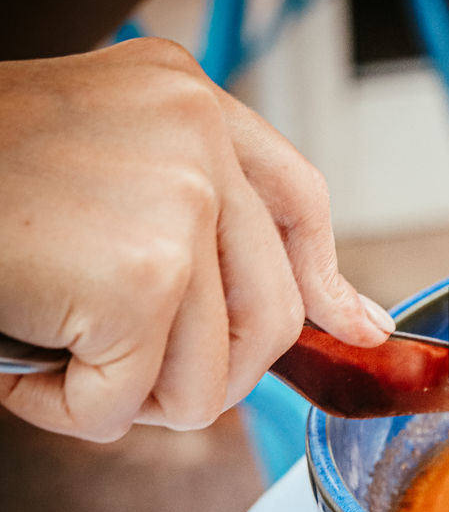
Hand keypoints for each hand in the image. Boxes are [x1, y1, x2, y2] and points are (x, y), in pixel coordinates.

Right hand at [0, 38, 394, 441]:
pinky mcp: (139, 272)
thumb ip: (201, 222)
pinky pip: (132, 398)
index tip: (352, 331)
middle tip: (134, 383)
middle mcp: (198, 136)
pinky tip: (23, 372)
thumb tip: (341, 320)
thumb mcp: (105, 165)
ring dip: (135, 400)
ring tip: (63, 367)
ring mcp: (177, 201)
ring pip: (212, 372)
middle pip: (272, 314)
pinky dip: (72, 412)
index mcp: (189, 100)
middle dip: (212, 378)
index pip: (298, 203)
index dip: (327, 283)